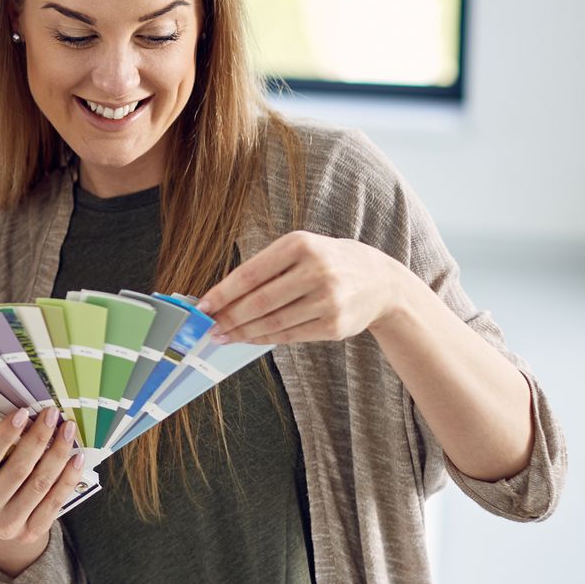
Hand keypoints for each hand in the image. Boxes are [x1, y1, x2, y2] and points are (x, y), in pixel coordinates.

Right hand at [0, 406, 86, 575]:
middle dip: (38, 439)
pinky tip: (76, 458)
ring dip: (57, 453)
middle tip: (51, 415)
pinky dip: (68, 477)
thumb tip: (20, 414)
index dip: (5, 435)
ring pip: (40, 484)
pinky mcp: (29, 533)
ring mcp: (6, 525)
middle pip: (17, 471)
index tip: (23, 412)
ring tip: (67, 431)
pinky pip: (55, 502)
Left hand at [197, 230, 410, 345]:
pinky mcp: (335, 325)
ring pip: (272, 322)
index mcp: (301, 245)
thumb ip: (266, 269)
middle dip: (229, 317)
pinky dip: (264, 338)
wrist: (381, 282)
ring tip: (222, 336)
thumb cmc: (329, 262)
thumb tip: (222, 296)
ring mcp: (328, 300)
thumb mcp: (302, 250)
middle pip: (259, 301)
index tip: (202, 306)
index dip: (223, 292)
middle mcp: (316, 271)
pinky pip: (289, 335)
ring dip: (242, 332)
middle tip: (208, 327)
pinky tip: (248, 338)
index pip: (251, 273)